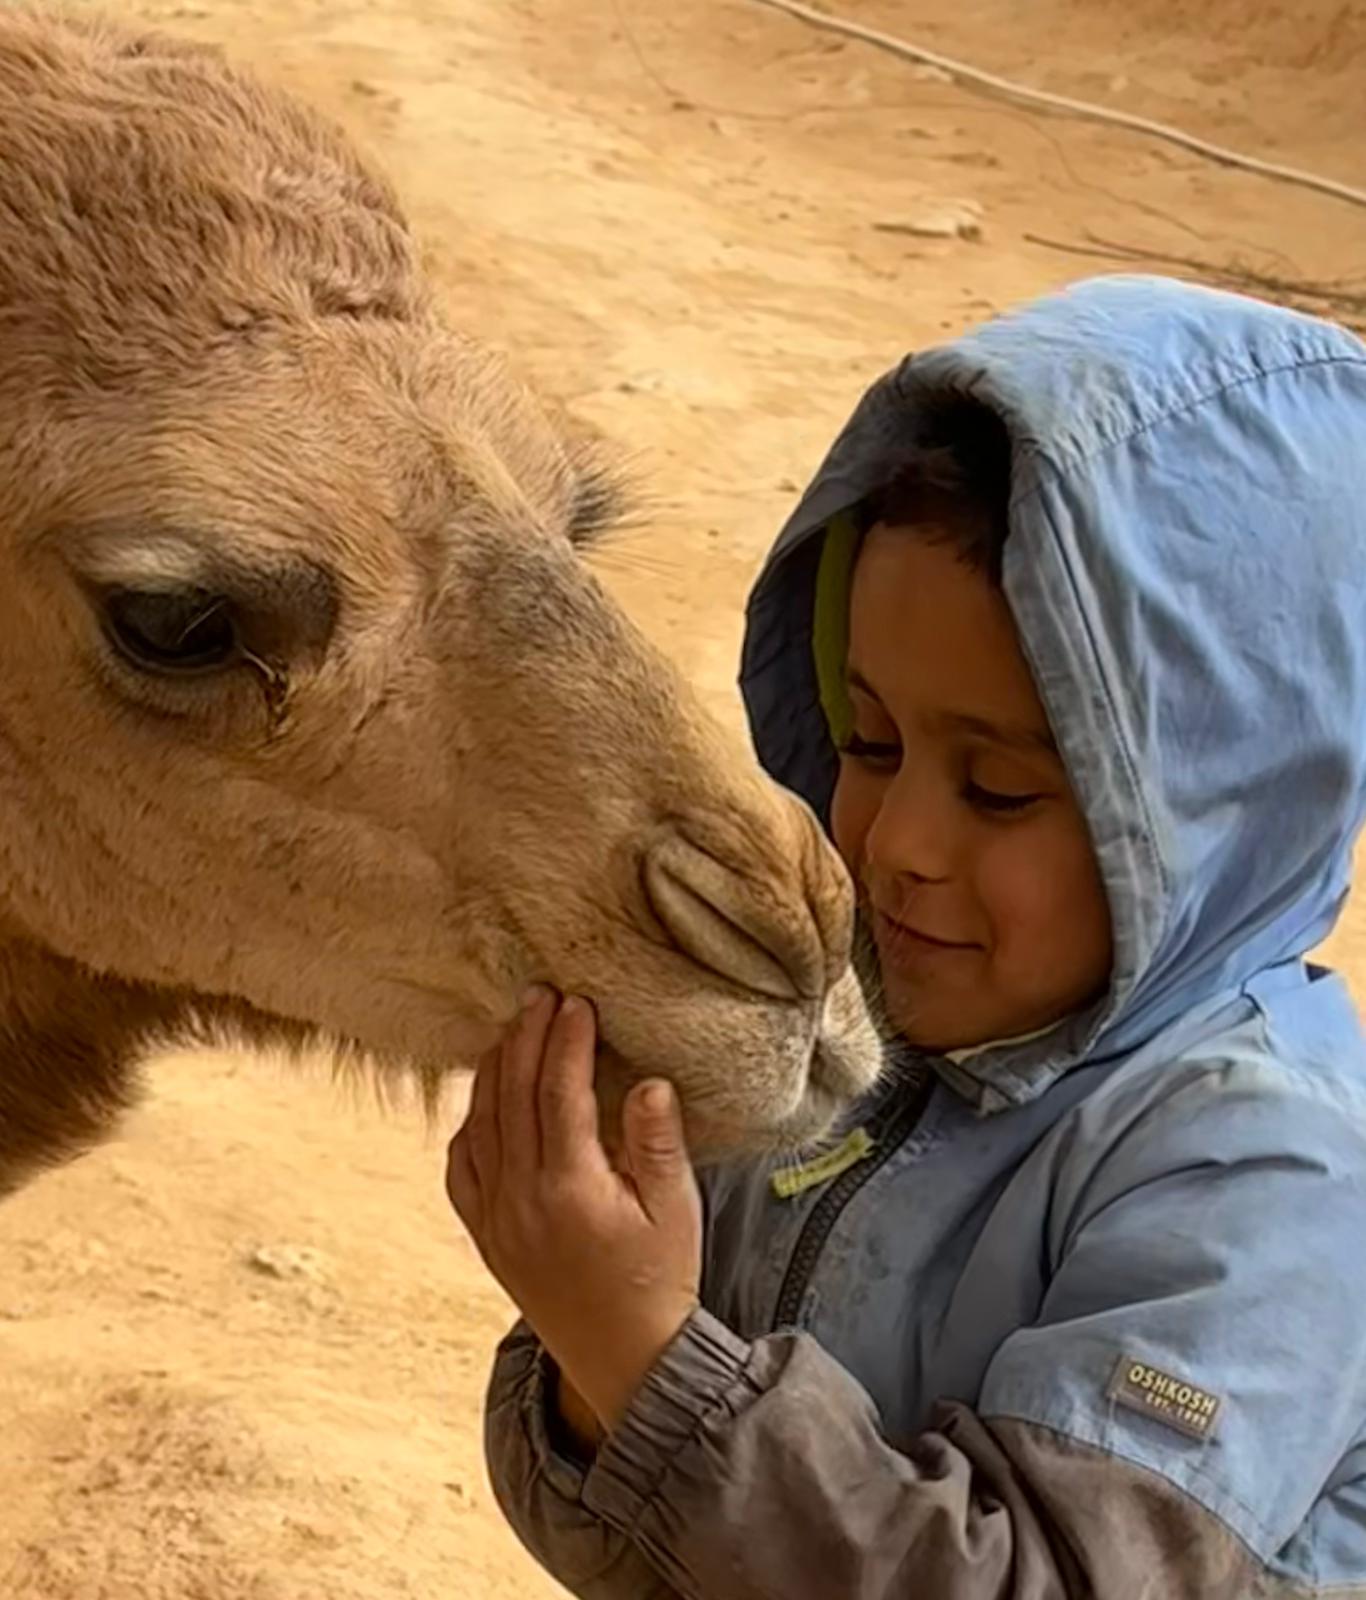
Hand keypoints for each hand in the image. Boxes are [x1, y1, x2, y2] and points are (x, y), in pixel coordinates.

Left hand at [446, 988, 702, 1430]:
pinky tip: (486, 1098)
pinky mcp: (485, 1236)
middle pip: (512, 1095)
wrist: (624, 1358)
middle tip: (538, 994)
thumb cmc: (661, 1278)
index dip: (566, 1040)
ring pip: (481, 1124)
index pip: (559, 1092)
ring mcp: (496, 1219)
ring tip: (513, 1028)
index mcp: (571, 1189)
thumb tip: (649, 1080)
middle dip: (525, 1037)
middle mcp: (522, 1200)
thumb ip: (658, 1143)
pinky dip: (470, 1122)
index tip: (577, 1001)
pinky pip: (461, 1167)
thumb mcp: (676, 1209)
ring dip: (494, 1069)